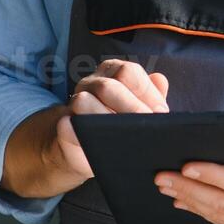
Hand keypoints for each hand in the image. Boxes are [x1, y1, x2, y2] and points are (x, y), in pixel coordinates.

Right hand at [54, 59, 170, 181]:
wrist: (86, 150)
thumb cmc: (118, 125)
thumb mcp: (139, 109)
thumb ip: (152, 95)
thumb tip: (160, 79)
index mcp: (112, 73)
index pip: (129, 72)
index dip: (147, 92)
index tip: (161, 113)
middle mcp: (90, 83)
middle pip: (108, 86)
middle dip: (132, 107)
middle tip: (148, 127)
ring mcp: (72, 103)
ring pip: (84, 102)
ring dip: (106, 120)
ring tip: (126, 136)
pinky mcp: (62, 126)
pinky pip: (67, 126)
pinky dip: (84, 134)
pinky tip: (100, 144)